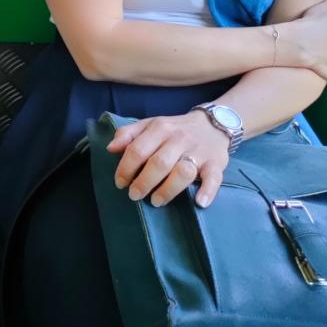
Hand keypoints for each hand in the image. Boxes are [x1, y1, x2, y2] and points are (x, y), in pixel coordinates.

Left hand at [109, 112, 230, 208]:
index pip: (138, 150)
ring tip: (156, 201)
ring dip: (168, 189)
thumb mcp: (149, 124)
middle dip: (143, 182)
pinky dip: (207, 191)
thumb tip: (110, 148)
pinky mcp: (216, 164)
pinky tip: (199, 202)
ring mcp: (199, 152)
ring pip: (183, 172)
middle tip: (134, 195)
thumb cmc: (174, 129)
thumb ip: (128, 134)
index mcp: (160, 128)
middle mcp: (179, 139)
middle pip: (158, 163)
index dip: (125, 168)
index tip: (120, 183)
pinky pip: (214, 179)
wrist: (212, 124)